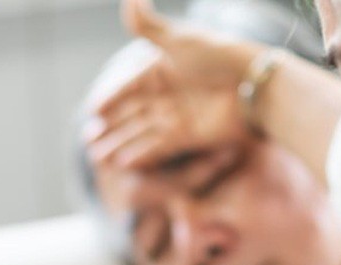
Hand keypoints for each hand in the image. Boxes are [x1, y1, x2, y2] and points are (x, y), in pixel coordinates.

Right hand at [85, 0, 262, 169]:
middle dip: (111, 127)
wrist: (252, 85)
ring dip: (121, 144)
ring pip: (142, 133)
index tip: (92, 111)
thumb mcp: (178, 40)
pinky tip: (125, 162)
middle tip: (89, 140)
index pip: (129, 87)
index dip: (111, 98)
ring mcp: (178, 117)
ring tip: (99, 158)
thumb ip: (149, 26)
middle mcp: (167, 95)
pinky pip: (161, 148)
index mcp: (161, 70)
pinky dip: (143, 154)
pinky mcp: (190, 136)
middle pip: (132, 114)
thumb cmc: (217, 57)